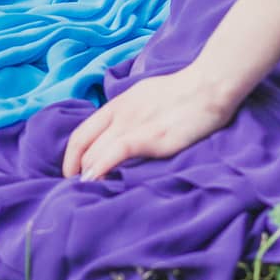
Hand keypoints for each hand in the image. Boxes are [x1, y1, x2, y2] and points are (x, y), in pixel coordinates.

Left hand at [62, 64, 235, 181]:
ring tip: (87, 193)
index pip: (81, 132)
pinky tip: (96, 182)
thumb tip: (118, 136)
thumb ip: (130, 115)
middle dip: (75, 171)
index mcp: (119, 103)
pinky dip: (100, 169)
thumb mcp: (147, 96)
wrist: (208, 86)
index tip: (72, 175)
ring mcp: (133, 124)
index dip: (71, 157)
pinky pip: (115, 153)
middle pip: (84, 146)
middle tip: (77, 190)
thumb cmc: (183, 92)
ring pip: (95, 153)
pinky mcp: (150, 137)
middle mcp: (120, 113)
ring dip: (86, 175)